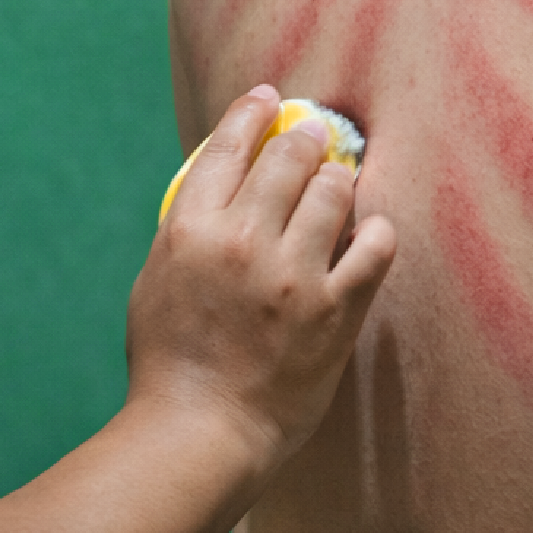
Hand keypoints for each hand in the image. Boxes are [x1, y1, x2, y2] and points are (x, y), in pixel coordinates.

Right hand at [126, 84, 396, 468]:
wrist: (200, 432)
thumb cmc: (166, 362)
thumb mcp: (155, 280)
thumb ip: (187, 233)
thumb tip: (218, 194)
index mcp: (191, 229)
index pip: (229, 145)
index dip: (253, 112)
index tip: (268, 99)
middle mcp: (244, 240)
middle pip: (290, 157)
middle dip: (307, 136)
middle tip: (318, 134)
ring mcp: (294, 275)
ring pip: (336, 191)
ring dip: (340, 180)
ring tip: (341, 183)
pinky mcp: (336, 311)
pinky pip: (376, 247)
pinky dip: (377, 231)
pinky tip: (372, 232)